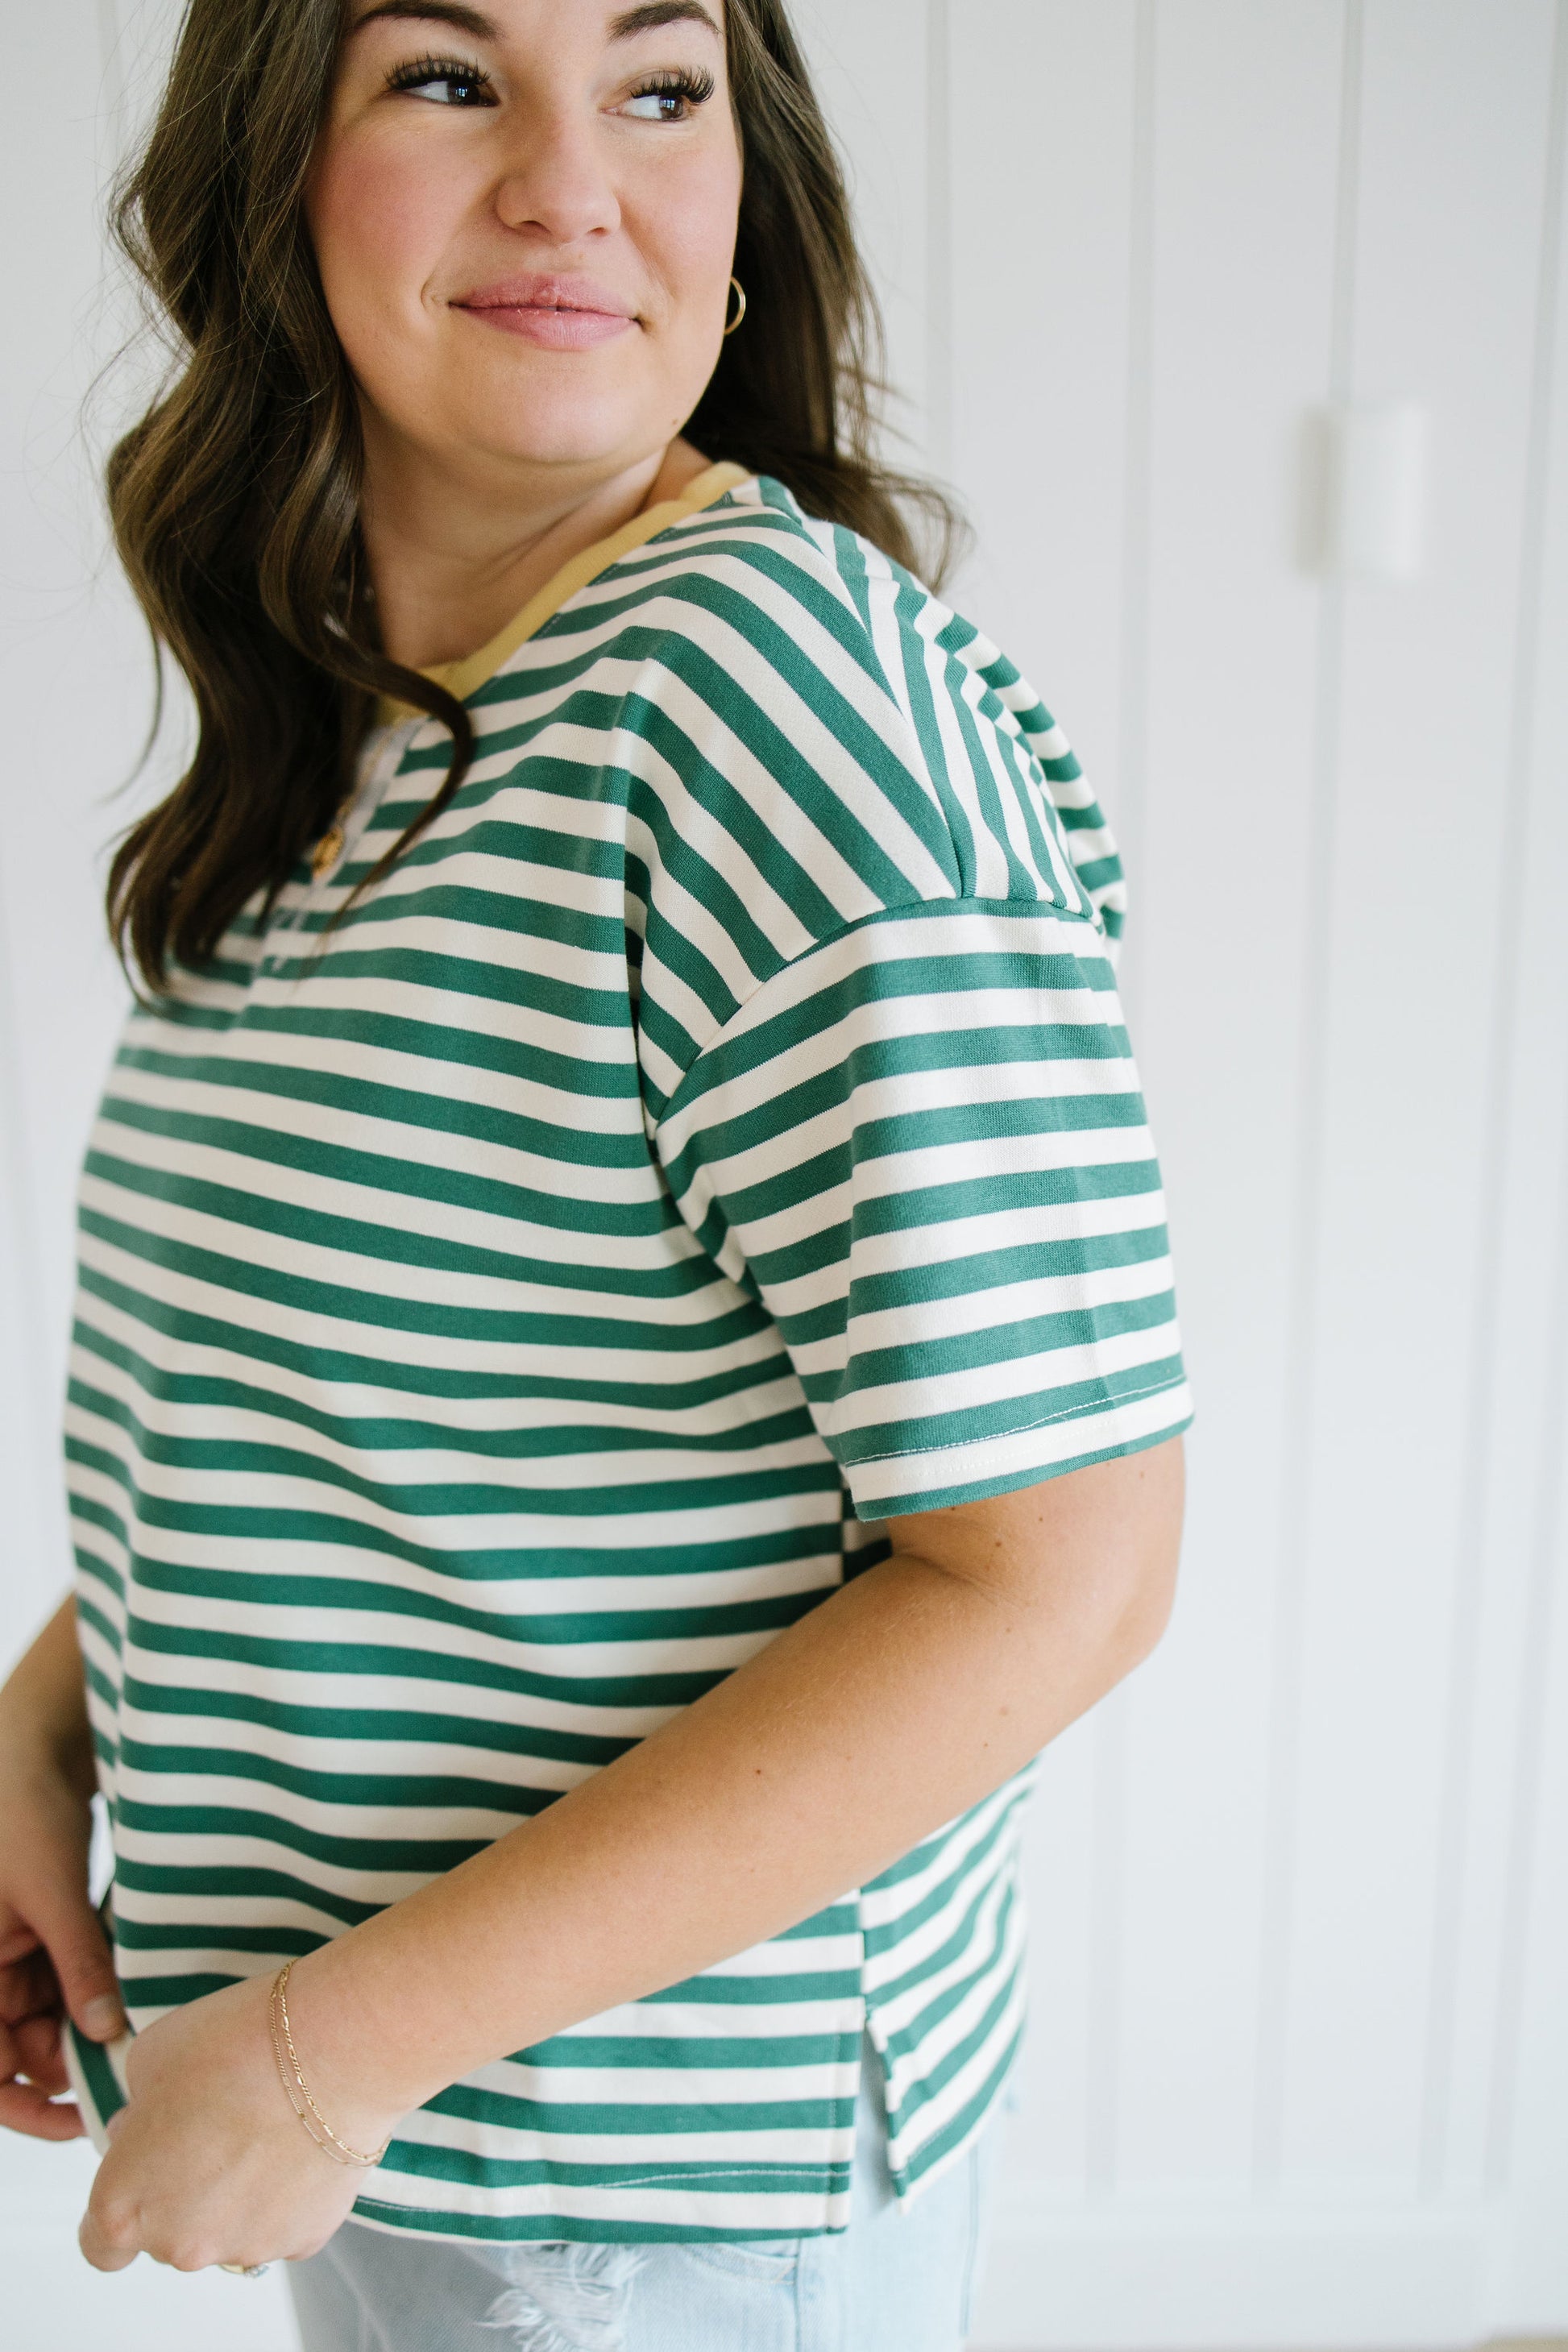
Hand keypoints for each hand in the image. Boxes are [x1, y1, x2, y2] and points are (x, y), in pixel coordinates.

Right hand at [0, 1748, 125, 2140]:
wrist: (38, 1748)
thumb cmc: (25, 1811)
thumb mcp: (52, 1891)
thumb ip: (78, 1963)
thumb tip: (105, 2032)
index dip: (23, 2106)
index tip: (77, 2123)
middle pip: (25, 2048)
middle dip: (73, 2063)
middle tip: (134, 2075)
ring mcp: (17, 1952)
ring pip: (55, 2016)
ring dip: (94, 2024)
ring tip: (144, 2030)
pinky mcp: (48, 1931)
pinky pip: (72, 1977)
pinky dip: (102, 1985)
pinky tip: (138, 1988)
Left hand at [78, 1968, 401, 2272]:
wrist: (333, 2047)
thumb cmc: (234, 2043)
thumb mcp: (149, 2058)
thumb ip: (135, 2114)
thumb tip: (145, 2133)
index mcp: (124, 2206)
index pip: (101, 2245)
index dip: (123, 2205)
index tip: (146, 2171)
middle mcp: (178, 2244)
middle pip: (169, 2234)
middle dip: (183, 2190)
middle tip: (215, 2126)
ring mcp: (243, 2249)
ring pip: (228, 2231)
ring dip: (236, 2194)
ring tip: (266, 2127)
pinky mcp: (304, 2240)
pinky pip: (282, 2223)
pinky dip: (286, 2193)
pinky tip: (299, 2141)